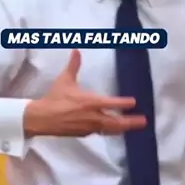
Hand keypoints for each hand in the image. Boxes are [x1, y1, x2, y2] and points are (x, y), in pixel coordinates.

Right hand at [23, 50, 146, 137]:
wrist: (42, 118)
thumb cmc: (55, 98)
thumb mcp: (64, 80)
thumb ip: (74, 65)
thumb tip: (77, 50)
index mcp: (90, 102)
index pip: (112, 103)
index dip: (124, 103)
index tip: (134, 102)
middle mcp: (93, 116)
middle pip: (116, 121)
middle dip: (131, 122)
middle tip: (143, 121)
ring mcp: (89, 127)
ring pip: (110, 129)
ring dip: (122, 128)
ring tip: (132, 127)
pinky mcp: (84, 134)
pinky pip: (100, 132)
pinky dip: (108, 131)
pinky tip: (112, 129)